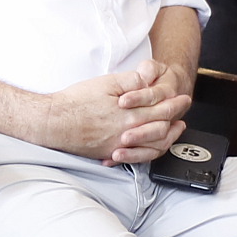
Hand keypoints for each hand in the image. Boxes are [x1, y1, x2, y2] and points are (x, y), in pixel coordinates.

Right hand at [39, 59, 191, 165]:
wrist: (53, 122)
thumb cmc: (76, 102)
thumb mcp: (106, 83)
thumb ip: (131, 81)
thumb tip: (150, 79)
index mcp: (130, 114)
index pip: (162, 109)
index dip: (175, 103)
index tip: (184, 98)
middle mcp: (128, 133)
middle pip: (161, 128)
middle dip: (176, 118)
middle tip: (183, 112)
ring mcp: (119, 146)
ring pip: (153, 146)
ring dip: (167, 138)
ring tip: (173, 130)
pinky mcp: (109, 153)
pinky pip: (136, 156)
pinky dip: (148, 151)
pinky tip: (150, 146)